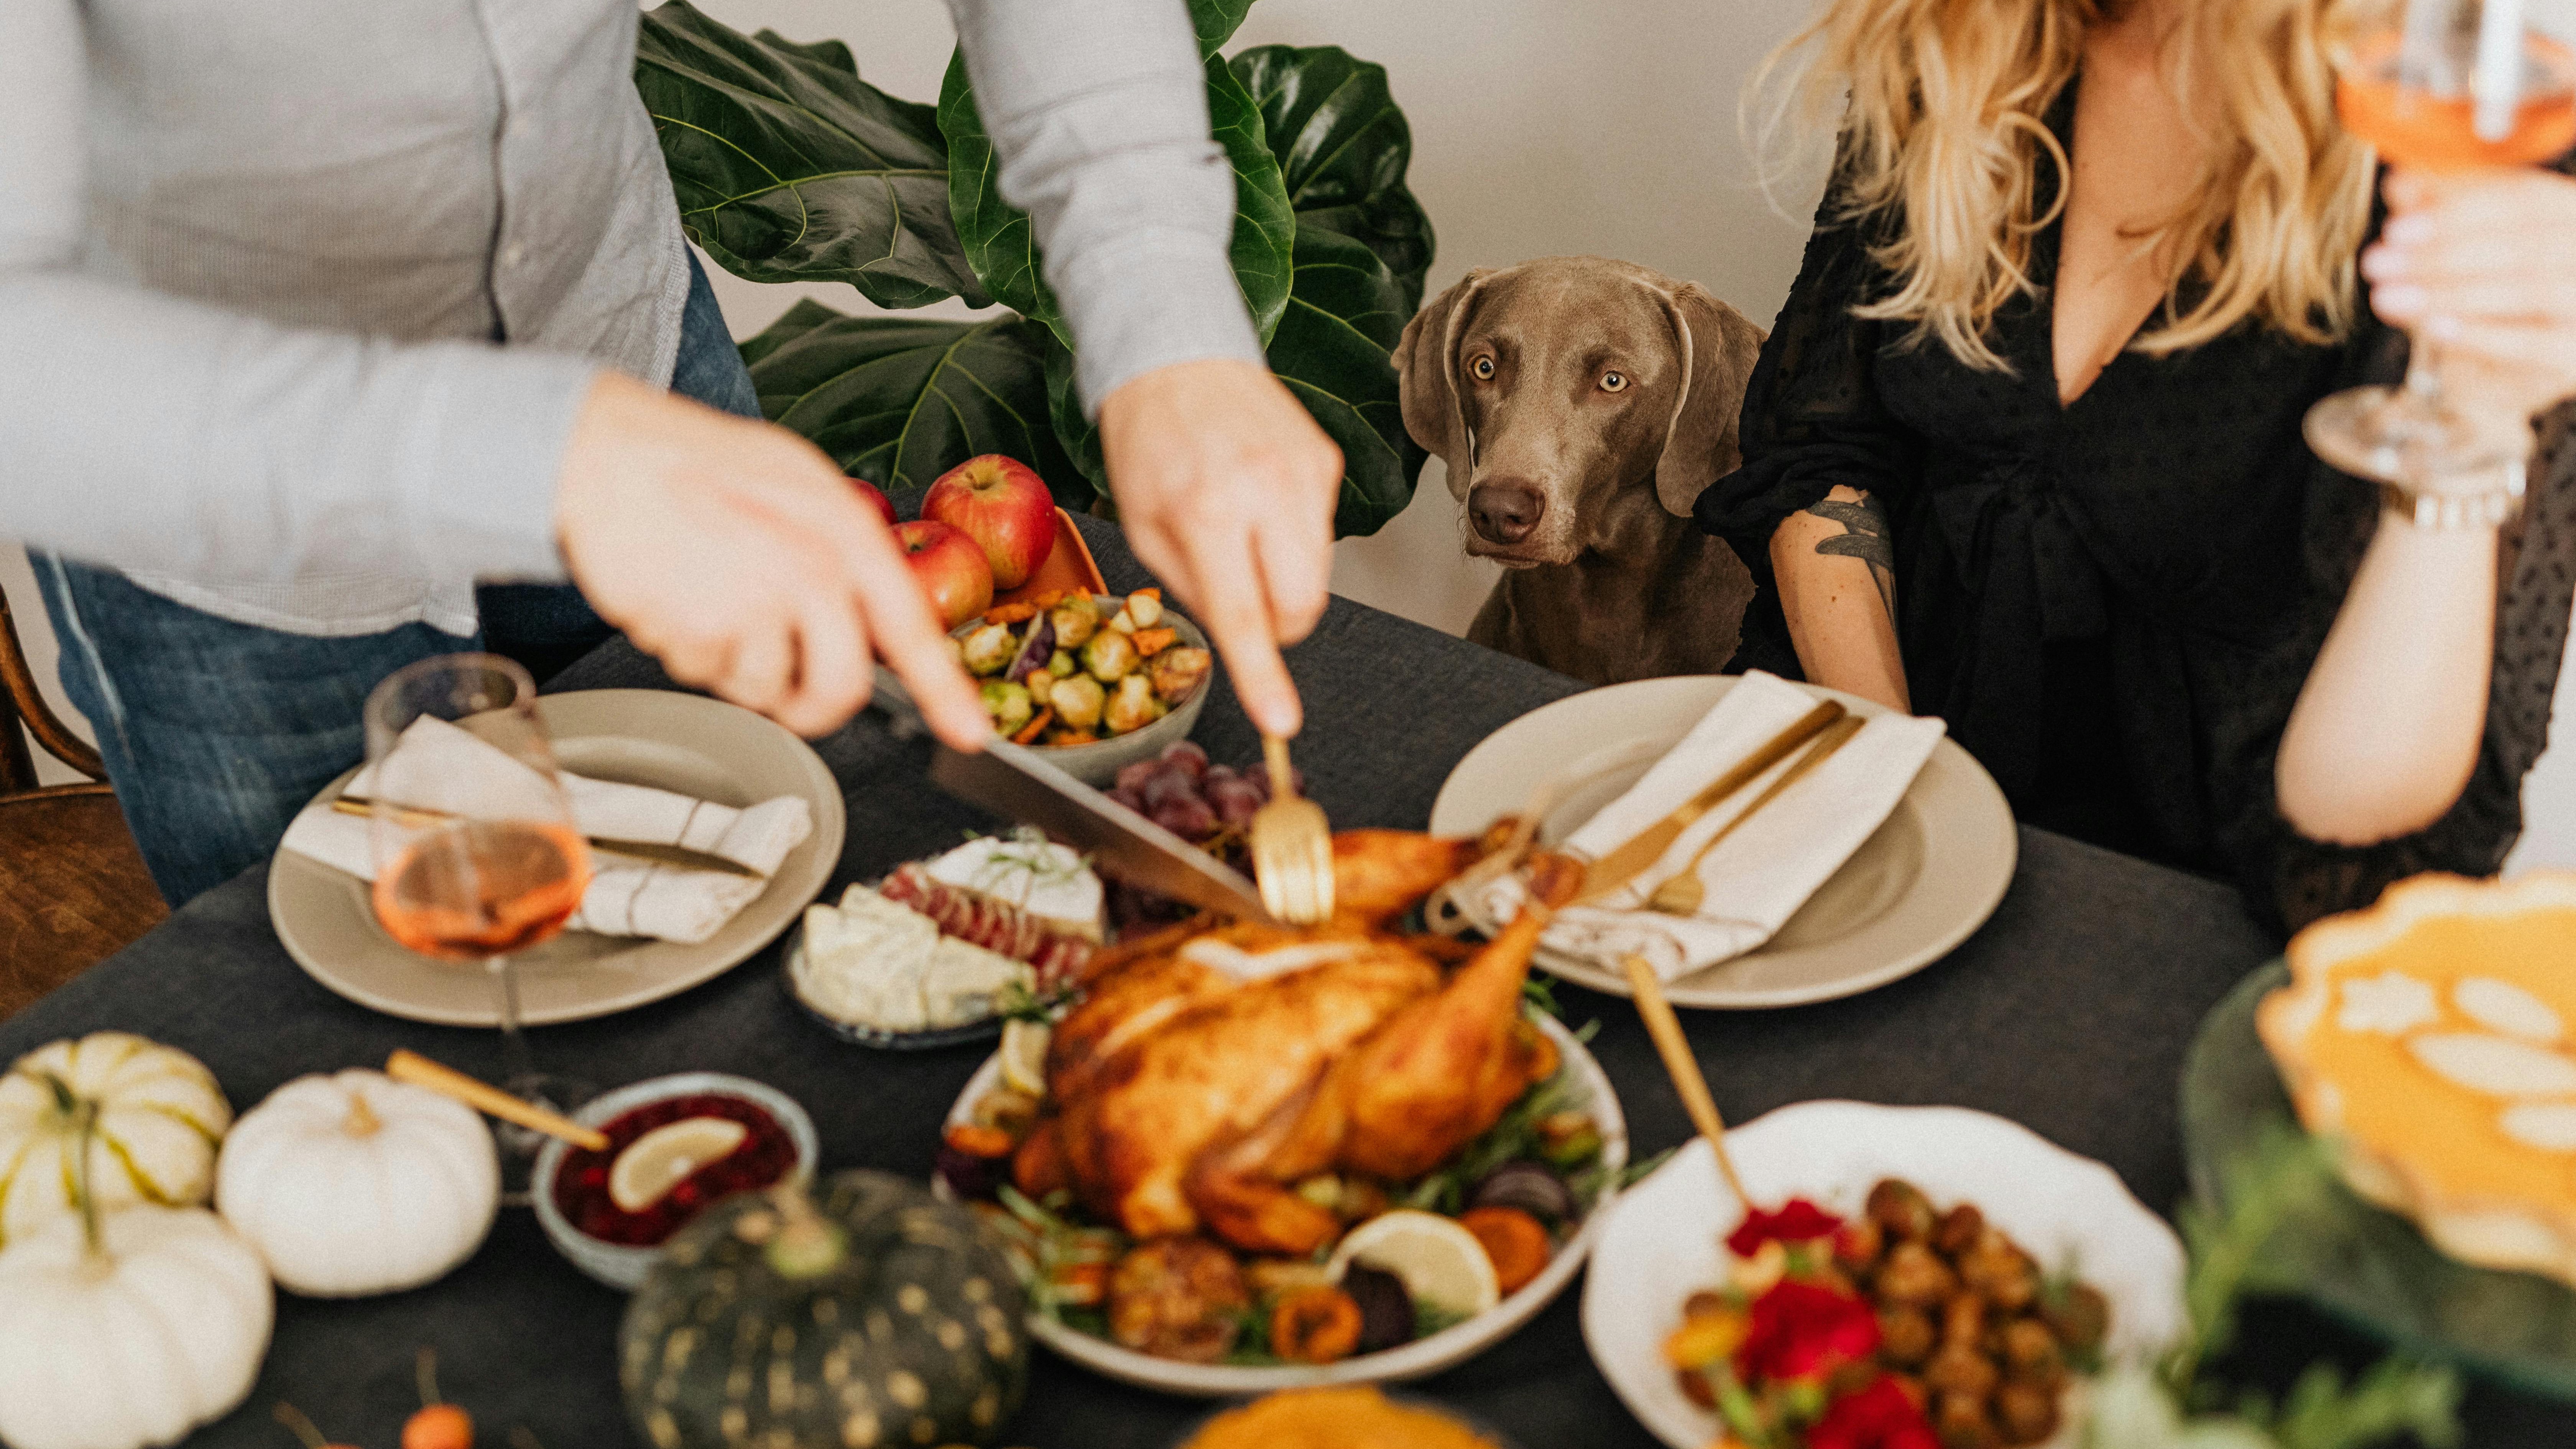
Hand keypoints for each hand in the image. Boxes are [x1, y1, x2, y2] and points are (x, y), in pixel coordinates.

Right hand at [552, 373, 988, 745]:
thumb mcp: (797, 484)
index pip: (910, 626)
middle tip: (787, 693)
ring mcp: (758, 601)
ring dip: (735, 667)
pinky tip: (674, 596)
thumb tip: (869, 614)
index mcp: (845, 530)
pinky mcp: (704, 629)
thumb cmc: (696, 463)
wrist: (602, 453)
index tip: (968, 733)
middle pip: (841, 687)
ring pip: (765, 689)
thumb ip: (841, 549)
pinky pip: (707, 674)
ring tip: (707, 601)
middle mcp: (812, 568)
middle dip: (813, 707)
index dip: (944, 690)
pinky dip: (688, 651)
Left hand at [1097, 357, 1341, 736]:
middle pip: (1302, 606)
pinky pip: (1322, 531)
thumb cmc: (1149, 442)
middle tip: (1242, 600)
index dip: (1264, 676)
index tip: (1282, 722)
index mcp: (1207, 511)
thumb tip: (1239, 640)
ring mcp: (1305, 472)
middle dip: (1277, 625)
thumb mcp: (1142, 527)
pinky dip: (1292, 534)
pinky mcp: (1326, 460)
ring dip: (1284, 578)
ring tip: (1242, 531)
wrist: (1179, 356)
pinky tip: (1258, 496)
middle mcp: (1265, 490)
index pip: (1246, 614)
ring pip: (1318, 575)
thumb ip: (1192, 588)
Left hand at [2365, 168, 2575, 429]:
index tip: (2395, 228)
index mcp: (2575, 209)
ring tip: (2386, 296)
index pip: (2525, 199)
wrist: (2528, 360)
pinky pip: (2533, 344)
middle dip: (2441, 255)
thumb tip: (2402, 182)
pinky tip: (2433, 327)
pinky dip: (2481, 334)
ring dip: (2448, 293)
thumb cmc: (2502, 286)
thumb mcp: (2475, 240)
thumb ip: (2448, 207)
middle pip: (2521, 246)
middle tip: (2378, 263)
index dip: (2458, 211)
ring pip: (2526, 291)